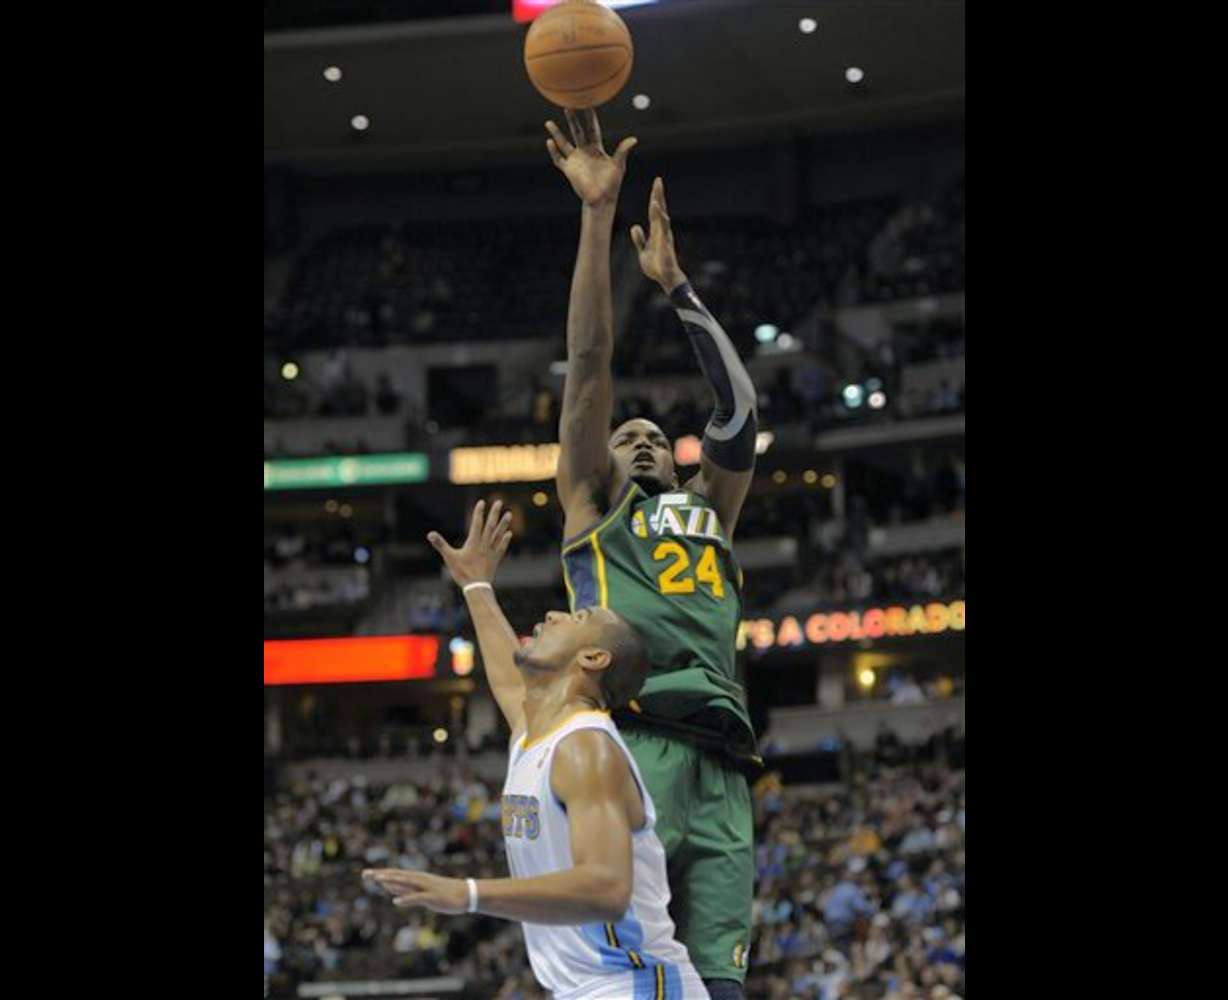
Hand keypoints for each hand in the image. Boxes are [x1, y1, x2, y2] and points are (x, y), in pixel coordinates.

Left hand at [363, 868, 468, 914]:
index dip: (380, 874)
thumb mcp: (420, 891)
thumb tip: (388, 887)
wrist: (466, 894)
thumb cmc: (443, 894)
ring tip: (378, 880)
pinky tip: (396, 902)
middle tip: (365, 873)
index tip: (365, 873)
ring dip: (392, 881)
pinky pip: (417, 897)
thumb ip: (404, 889)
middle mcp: (419, 879)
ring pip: (406, 882)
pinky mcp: (432, 897)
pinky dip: (406, 898)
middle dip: (381, 875)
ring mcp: (426, 887)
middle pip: (397, 876)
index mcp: (416, 878)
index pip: (394, 874)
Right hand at [427, 498, 512, 587]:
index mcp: (474, 542)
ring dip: (504, 524)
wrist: (476, 587)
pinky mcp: (495, 559)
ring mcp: (491, 552)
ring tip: (509, 514)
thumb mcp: (449, 557)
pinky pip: (501, 547)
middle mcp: (484, 544)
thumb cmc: (462, 572)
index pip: (477, 523)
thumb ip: (440, 544)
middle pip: (491, 526)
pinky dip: (505, 540)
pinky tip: (509, 534)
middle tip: (499, 501)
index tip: (482, 502)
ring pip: (498, 534)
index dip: (479, 512)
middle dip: (494, 513)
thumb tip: (430, 534)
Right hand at [545, 109, 636, 208]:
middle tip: (568, 105)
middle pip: (576, 131)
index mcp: (596, 148)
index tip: (587, 103)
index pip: (592, 129)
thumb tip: (634, 139)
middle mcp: (584, 151)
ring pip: (563, 143)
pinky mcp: (569, 170)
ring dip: (556, 133)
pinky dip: (553, 151)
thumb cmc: (612, 184)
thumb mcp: (618, 166)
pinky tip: (549, 142)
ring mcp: (575, 160)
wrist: (602, 200)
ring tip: (548, 123)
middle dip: (572, 119)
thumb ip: (623, 151)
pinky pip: (558, 159)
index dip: (589, 117)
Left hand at [630, 176, 686, 293]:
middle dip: (658, 194)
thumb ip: (639, 239)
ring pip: (662, 214)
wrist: (665, 278)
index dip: (654, 199)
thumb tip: (635, 227)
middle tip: (658, 180)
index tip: (655, 186)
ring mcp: (664, 234)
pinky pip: (662, 225)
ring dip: (659, 200)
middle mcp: (662, 230)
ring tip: (658, 187)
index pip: (655, 212)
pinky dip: (659, 215)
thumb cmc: (656, 266)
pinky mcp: (665, 240)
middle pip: (660, 209)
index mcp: (656, 231)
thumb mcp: (643, 251)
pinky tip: (656, 205)